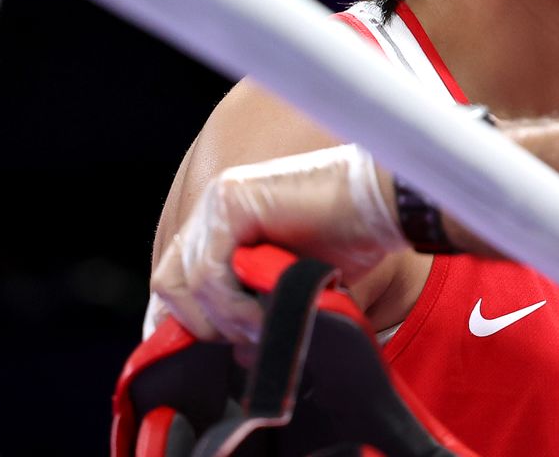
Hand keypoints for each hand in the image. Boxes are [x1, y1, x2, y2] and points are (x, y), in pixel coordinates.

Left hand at [150, 144, 404, 342]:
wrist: (387, 204)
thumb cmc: (352, 240)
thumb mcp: (293, 286)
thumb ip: (259, 313)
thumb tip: (239, 357)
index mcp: (224, 224)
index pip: (176, 281)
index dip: (188, 322)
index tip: (213, 353)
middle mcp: (214, 209)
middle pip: (170, 285)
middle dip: (205, 325)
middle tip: (250, 340)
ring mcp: (219, 201)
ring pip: (187, 283)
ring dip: (225, 319)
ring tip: (265, 328)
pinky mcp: (232, 201)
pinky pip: (209, 272)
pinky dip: (233, 305)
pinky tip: (266, 312)